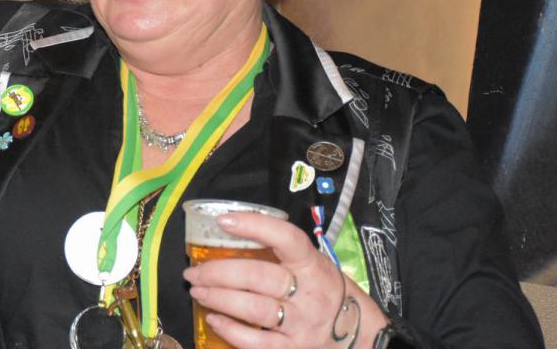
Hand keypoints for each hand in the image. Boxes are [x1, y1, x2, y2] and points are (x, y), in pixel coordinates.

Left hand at [182, 211, 387, 347]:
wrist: (363, 340)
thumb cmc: (332, 296)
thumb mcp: (318, 267)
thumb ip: (286, 254)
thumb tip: (238, 232)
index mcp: (314, 266)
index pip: (287, 239)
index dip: (255, 226)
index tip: (224, 220)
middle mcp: (309, 295)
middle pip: (257, 277)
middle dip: (218, 272)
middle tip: (193, 270)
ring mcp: (301, 326)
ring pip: (252, 309)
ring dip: (217, 298)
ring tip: (197, 290)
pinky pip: (255, 342)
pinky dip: (229, 329)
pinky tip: (213, 318)